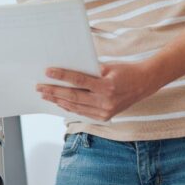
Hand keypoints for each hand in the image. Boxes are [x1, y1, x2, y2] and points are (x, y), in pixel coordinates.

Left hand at [36, 62, 158, 120]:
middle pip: (74, 97)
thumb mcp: (108, 67)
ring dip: (58, 101)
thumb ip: (89, 72)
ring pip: (76, 107)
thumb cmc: (125, 71)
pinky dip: (70, 107)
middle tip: (40, 87)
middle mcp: (106, 101)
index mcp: (107, 86)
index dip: (62, 76)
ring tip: (45, 94)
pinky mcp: (105, 117)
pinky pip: (83, 112)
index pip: (79, 81)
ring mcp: (105, 111)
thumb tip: (67, 73)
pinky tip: (60, 102)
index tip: (48, 72)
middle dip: (54, 91)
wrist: (144, 84)